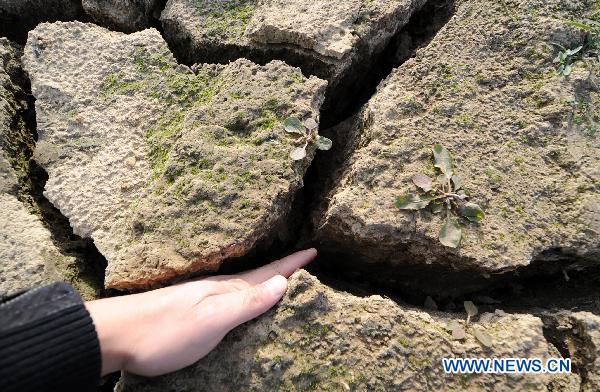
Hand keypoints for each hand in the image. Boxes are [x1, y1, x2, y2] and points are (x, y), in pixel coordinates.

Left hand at [85, 249, 316, 375]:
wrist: (115, 336)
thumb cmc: (164, 332)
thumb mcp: (211, 319)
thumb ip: (246, 302)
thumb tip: (283, 282)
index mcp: (226, 291)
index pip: (267, 274)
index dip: (292, 264)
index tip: (313, 250)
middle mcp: (216, 290)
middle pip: (258, 276)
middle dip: (283, 268)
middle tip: (303, 261)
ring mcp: (202, 298)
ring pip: (242, 285)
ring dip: (264, 279)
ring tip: (279, 276)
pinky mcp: (191, 311)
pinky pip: (228, 296)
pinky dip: (244, 293)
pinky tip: (239, 297)